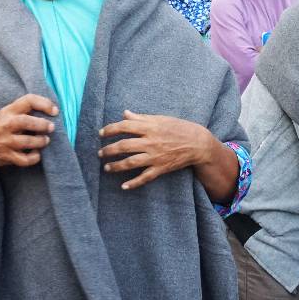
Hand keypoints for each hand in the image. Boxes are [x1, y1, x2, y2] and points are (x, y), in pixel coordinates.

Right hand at [0, 94, 57, 168]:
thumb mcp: (6, 114)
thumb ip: (24, 110)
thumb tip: (51, 109)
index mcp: (7, 111)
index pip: (28, 100)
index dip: (45, 104)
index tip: (55, 111)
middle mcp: (4, 125)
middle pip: (27, 122)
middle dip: (43, 125)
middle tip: (51, 128)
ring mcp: (4, 142)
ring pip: (27, 142)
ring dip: (41, 141)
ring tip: (45, 140)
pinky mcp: (6, 156)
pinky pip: (25, 159)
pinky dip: (34, 157)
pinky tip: (37, 154)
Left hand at [99, 110, 216, 189]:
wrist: (198, 143)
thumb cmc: (179, 128)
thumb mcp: (161, 119)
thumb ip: (141, 118)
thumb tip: (125, 113)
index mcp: (150, 127)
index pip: (125, 127)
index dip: (110, 130)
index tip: (101, 133)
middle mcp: (151, 142)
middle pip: (124, 146)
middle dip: (109, 150)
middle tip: (100, 153)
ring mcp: (155, 156)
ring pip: (130, 163)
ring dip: (116, 166)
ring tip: (106, 167)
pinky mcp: (161, 168)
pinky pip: (145, 177)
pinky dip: (134, 183)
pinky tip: (123, 186)